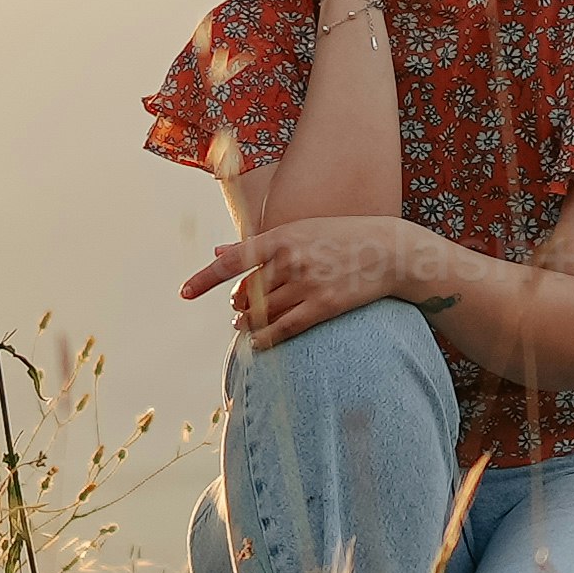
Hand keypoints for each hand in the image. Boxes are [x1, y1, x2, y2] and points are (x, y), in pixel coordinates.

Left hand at [185, 211, 446, 346]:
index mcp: (282, 237)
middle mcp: (291, 260)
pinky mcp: (324, 306)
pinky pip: (284, 328)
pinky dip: (266, 338)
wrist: (390, 250)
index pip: (232, 261)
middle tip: (237, 308)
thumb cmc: (341, 237)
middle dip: (239, 303)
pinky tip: (256, 343)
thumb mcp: (300, 229)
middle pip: (247, 292)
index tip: (183, 293)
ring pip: (263, 312)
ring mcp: (308, 284)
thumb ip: (258, 244)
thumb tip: (216, 252)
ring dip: (248, 323)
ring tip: (242, 326)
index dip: (204, 280)